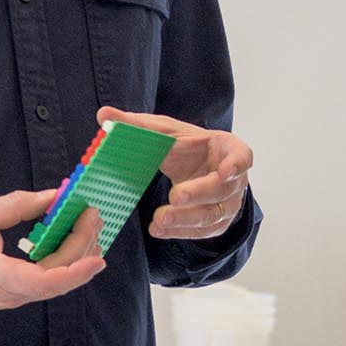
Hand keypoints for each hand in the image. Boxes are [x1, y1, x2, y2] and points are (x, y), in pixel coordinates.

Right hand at [0, 191, 103, 318]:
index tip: (97, 258)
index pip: (45, 282)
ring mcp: (14, 298)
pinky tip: (69, 237)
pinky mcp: (15, 295)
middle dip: (83, 244)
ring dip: (76, 252)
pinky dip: (64, 259)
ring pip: (57, 280)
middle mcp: (11, 294)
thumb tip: (53, 197)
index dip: (75, 272)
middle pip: (60, 277)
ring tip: (87, 221)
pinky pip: (48, 280)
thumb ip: (16, 207)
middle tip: (92, 212)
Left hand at [96, 105, 253, 241]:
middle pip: (221, 189)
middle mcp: (233, 180)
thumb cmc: (187, 146)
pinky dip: (179, 231)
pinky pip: (200, 231)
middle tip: (175, 197)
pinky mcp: (215, 223)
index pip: (242, 156)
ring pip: (210, 215)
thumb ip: (138, 125)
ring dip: (185, 219)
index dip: (237, 164)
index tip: (226, 171)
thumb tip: (104, 114)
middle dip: (198, 193)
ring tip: (159, 220)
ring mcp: (227, 204)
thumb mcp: (168, 132)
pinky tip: (159, 230)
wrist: (200, 168)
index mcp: (228, 150)